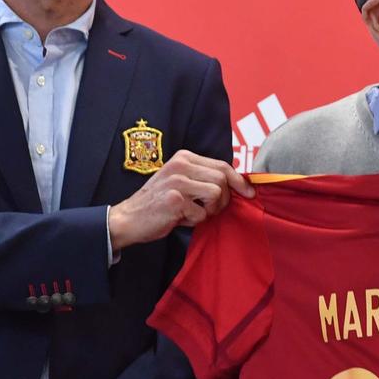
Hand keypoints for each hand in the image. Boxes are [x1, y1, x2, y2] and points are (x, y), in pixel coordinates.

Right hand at [107, 150, 254, 250]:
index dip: (239, 180)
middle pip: (222, 179)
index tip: (250, 192)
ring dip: (210, 211)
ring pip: (216, 194)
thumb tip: (236, 185)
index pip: (221, 164)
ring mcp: (177, 181)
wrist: (129, 218)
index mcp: (183, 157)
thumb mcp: (180, 181)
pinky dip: (194, 221)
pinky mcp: (175, 200)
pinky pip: (201, 214)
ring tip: (193, 213)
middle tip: (211, 210)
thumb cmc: (158, 203)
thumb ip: (203, 178)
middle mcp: (180, 165)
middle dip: (225, 199)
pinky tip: (179, 219)